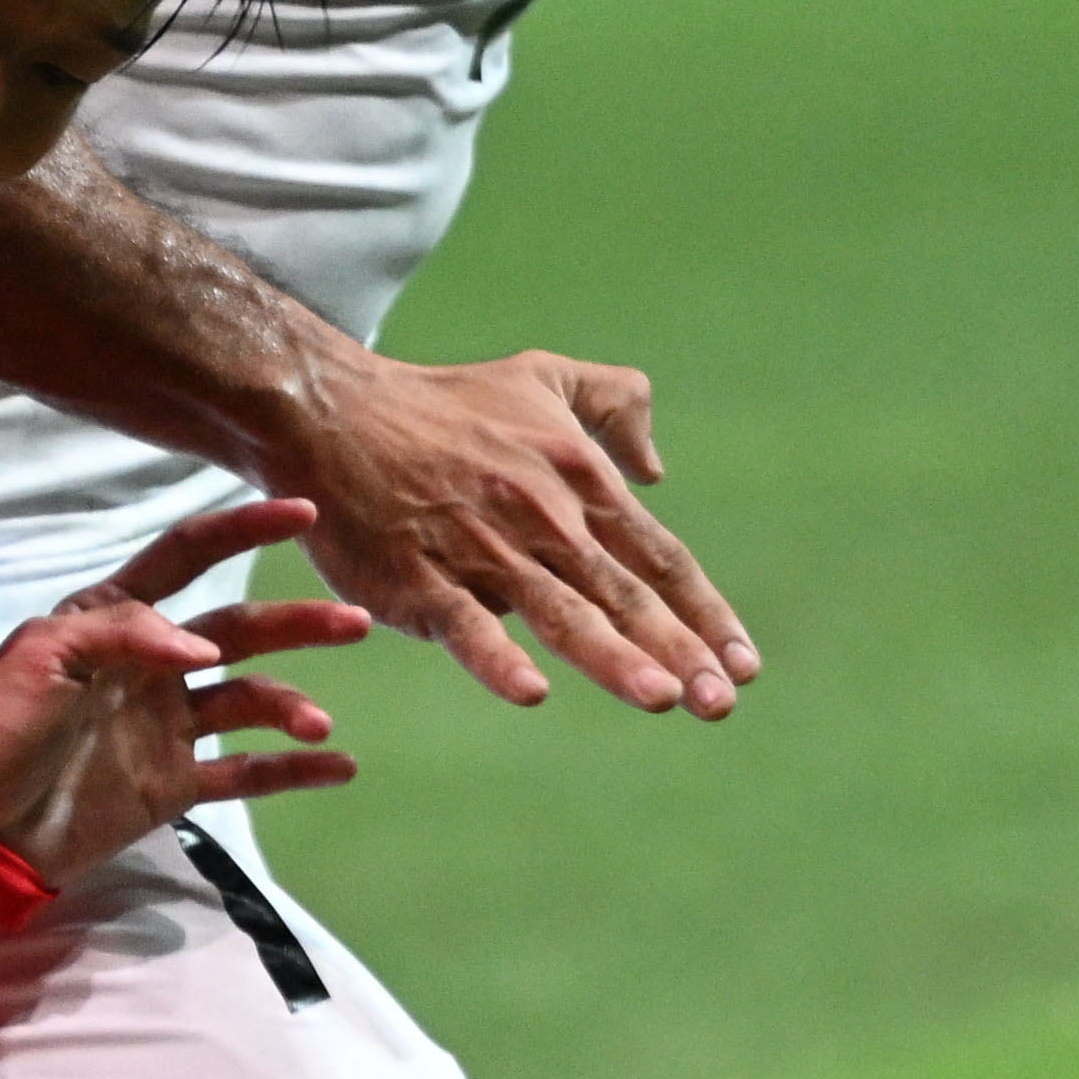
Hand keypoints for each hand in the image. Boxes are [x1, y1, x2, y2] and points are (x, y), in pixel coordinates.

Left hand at [0, 498, 370, 885]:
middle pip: (239, 630)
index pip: (186, 559)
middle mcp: (150, 665)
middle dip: (297, 623)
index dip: (242, 531)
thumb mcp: (42, 658)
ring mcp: (166, 726)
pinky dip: (293, 771)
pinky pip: (246, 772)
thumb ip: (124, 633)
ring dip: (291, 706)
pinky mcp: (173, 785)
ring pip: (249, 701)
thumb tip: (206, 647)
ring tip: (317, 723)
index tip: (302, 512)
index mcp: (112, 619)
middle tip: (354, 621)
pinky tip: (340, 767)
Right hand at [279, 343, 753, 716]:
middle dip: (679, 649)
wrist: (336, 411)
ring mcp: (481, 552)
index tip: (742, 663)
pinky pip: (466, 625)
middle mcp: (542, 520)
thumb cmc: (438, 404)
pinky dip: (498, 658)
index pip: (656, 559)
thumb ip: (612, 402)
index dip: (703, 612)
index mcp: (576, 481)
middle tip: (722, 701)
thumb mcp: (540, 376)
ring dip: (615, 658)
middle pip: (623, 595)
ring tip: (663, 698)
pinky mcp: (419, 578)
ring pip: (560, 612)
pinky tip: (532, 692)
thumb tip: (656, 468)